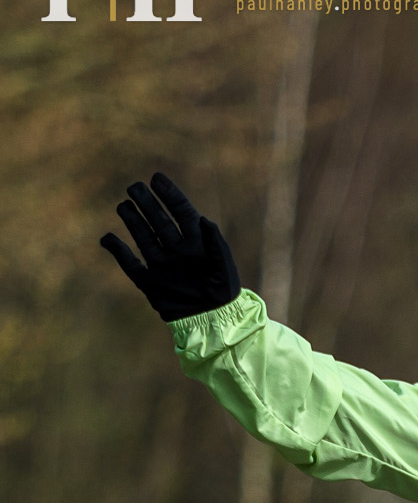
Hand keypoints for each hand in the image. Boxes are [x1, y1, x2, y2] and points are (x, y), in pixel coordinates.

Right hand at [101, 172, 241, 321]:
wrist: (213, 323)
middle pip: (158, 220)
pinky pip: (130, 264)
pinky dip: (118, 251)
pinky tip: (107, 238)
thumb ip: (216, 242)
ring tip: (124, 204)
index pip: (181, 212)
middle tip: (134, 187)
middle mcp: (177, 250)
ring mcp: (163, 265)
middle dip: (147, 203)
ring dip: (132, 220)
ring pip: (143, 236)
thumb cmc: (223, 293)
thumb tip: (203, 218)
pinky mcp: (150, 283)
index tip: (156, 179)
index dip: (169, 195)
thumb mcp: (224, 266)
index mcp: (196, 242)